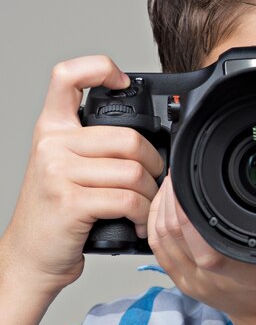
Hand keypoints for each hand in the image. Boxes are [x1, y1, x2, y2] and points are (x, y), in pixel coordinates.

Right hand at [0, 56, 162, 295]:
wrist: (31, 256)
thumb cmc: (57, 212)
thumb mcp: (66, 167)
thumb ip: (96, 145)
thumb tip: (149, 139)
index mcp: (53, 129)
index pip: (67, 76)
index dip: (99, 68)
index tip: (123, 82)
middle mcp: (52, 144)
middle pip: (129, 138)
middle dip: (155, 165)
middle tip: (154, 182)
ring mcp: (58, 172)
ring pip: (133, 172)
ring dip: (151, 195)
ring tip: (146, 206)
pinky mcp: (69, 202)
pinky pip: (128, 199)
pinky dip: (144, 214)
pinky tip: (138, 222)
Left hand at [147, 174, 255, 324]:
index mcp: (238, 264)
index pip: (195, 227)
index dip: (186, 194)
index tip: (194, 164)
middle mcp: (209, 273)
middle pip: (170, 226)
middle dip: (172, 189)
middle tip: (184, 160)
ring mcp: (192, 278)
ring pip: (158, 234)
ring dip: (161, 203)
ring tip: (176, 175)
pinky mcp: (185, 279)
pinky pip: (157, 247)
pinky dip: (155, 221)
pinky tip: (167, 201)